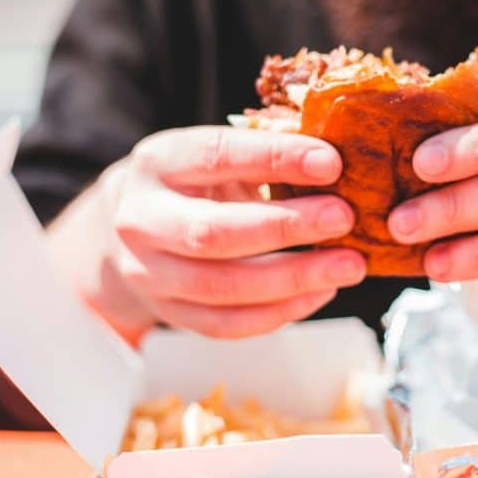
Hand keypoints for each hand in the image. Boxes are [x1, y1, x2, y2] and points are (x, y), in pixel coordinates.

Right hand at [54, 126, 365, 344]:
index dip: (276, 158)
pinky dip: (280, 312)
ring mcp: (150, 273)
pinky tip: (321, 292)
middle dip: (286, 226)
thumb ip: (266, 153)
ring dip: (294, 278)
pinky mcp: (168, 313)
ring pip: (223, 286)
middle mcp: (143, 219)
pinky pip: (227, 324)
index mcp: (159, 162)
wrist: (128, 227)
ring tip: (349, 265)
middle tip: (344, 217)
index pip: (217, 155)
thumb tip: (335, 161)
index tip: (330, 162)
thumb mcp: (216, 153)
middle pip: (214, 232)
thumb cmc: (194, 182)